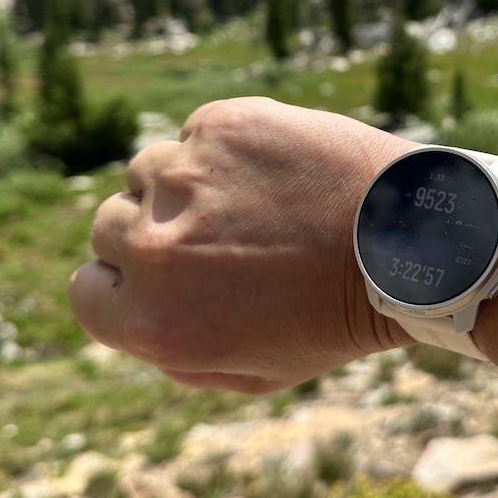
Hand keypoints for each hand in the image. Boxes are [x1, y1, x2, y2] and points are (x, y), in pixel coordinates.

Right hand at [70, 97, 415, 392]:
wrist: (411, 244)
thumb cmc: (335, 315)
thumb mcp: (252, 372)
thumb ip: (171, 352)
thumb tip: (128, 313)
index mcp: (153, 322)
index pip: (86, 292)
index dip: (125, 284)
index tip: (165, 275)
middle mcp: (155, 249)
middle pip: (109, 226)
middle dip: (153, 232)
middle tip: (220, 238)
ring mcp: (185, 177)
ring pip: (148, 172)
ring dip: (186, 186)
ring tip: (257, 203)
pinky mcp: (221, 125)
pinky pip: (196, 134)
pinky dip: (225, 149)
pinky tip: (278, 172)